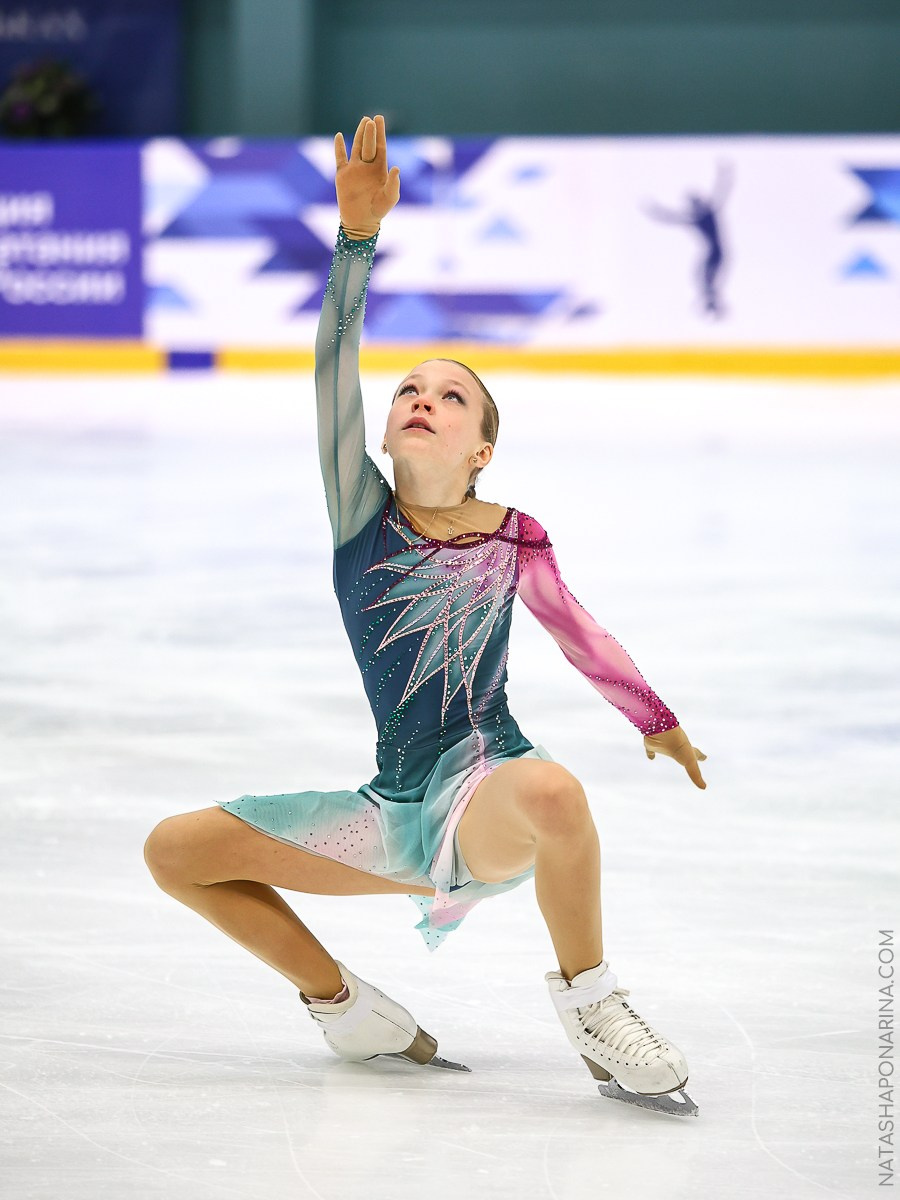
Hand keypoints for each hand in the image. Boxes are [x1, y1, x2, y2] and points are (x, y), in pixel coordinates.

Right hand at [333, 114, 400, 239]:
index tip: (379, 119)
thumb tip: (396, 168)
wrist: (361, 222)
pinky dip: (338, 147)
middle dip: (370, 132)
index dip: (380, 133)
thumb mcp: (389, 198)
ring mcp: (354, 169)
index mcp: (379, 169)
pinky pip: (339, 158)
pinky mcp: (342, 175)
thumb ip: (393, 183)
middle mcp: (367, 166)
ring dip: (358, 134)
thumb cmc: (378, 211)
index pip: (380, 146)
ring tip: (362, 121)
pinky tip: (339, 136)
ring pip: (356, 147)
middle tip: (370, 119)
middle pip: (368, 144)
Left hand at [643, 725, 707, 788]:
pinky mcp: (652, 745)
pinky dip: (650, 753)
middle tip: (691, 753)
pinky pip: (650, 750)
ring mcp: (665, 745)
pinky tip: (651, 757)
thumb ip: (696, 775)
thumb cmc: (679, 745)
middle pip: (684, 749)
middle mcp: (676, 746)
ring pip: (668, 749)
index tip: (705, 757)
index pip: (696, 754)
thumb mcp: (690, 762)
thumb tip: (704, 788)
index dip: (700, 756)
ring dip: (669, 750)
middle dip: (688, 751)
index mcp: (686, 749)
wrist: (664, 731)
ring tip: (669, 752)